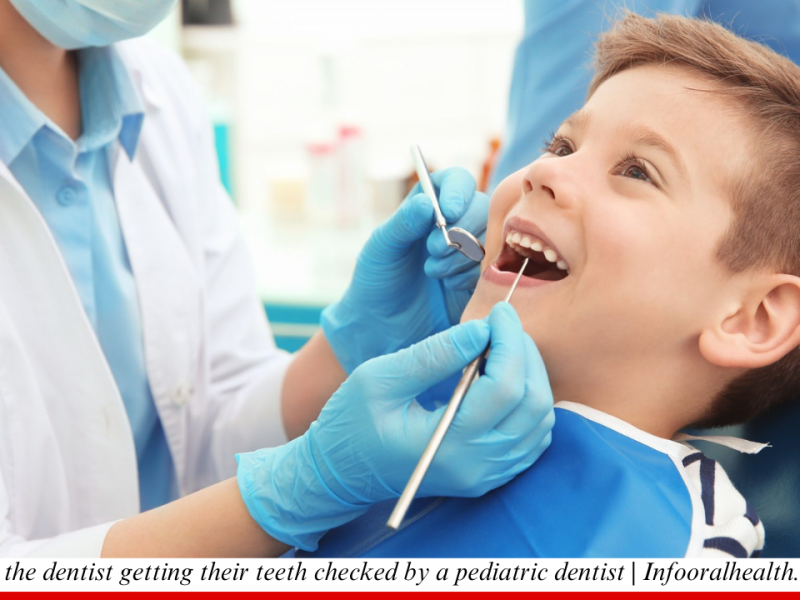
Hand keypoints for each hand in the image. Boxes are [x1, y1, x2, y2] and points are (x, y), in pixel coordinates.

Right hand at [237, 303, 554, 549]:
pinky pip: (532, 438)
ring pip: (540, 421)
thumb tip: (481, 330)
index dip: (509, 342)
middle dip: (524, 354)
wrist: (341, 474)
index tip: (498, 312)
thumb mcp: (380, 378)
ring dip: (531, 376)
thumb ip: (433, 355)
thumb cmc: (350, 423)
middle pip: (532, 403)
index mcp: (448, 445)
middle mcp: (476, 466)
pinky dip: (530, 403)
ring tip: (502, 347)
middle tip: (502, 325)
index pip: (505, 388)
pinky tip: (505, 379)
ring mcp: (486, 476)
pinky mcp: (489, 475)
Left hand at [321, 167, 488, 373]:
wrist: (382, 328)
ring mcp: (471, 252)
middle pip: (481, 208)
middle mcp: (455, 223)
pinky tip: (449, 286)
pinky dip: (471, 275)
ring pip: (490, 238)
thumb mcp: (381, 248)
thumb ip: (402, 224)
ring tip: (433, 272)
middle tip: (433, 250)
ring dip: (463, 254)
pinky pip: (492, 268)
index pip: (456, 182)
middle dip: (460, 229)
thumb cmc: (376, 281)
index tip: (448, 211)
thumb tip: (426, 202)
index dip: (458, 191)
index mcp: (429, 206)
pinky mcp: (481, 279)